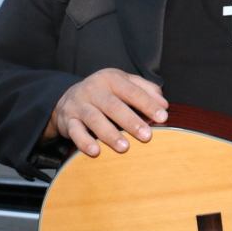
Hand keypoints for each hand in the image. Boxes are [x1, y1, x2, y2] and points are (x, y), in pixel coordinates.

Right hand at [43, 68, 168, 155]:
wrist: (68, 96)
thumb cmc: (106, 92)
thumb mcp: (125, 83)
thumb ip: (146, 90)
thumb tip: (164, 105)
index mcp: (111, 79)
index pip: (132, 92)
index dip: (148, 104)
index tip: (162, 117)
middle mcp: (93, 90)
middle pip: (113, 106)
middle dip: (131, 122)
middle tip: (147, 136)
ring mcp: (79, 105)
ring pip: (94, 119)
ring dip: (110, 134)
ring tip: (124, 148)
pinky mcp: (67, 120)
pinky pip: (75, 132)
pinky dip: (84, 142)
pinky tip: (95, 152)